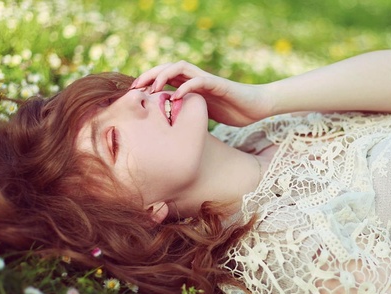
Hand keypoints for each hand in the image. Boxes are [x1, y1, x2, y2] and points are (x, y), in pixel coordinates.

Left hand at [131, 61, 271, 126]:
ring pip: (180, 68)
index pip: (164, 77)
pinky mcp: (218, 84)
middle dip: (149, 75)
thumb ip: (188, 114)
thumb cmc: (233, 111)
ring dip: (163, 75)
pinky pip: (199, 80)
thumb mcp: (203, 115)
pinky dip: (186, 87)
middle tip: (134, 88)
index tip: (133, 95)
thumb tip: (169, 128)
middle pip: (167, 68)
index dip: (147, 82)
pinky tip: (175, 96)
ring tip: (152, 88)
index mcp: (191, 85)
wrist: (256, 107)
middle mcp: (196, 79)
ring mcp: (207, 79)